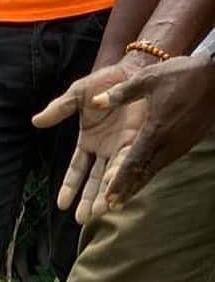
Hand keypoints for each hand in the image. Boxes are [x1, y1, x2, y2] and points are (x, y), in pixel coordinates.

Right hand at [33, 56, 149, 223]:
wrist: (131, 69)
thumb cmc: (103, 82)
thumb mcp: (76, 95)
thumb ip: (59, 109)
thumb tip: (36, 121)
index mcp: (88, 141)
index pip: (76, 170)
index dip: (69, 186)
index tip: (61, 205)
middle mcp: (105, 149)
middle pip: (94, 180)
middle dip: (88, 199)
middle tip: (82, 219)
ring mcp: (122, 146)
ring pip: (112, 176)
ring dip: (106, 194)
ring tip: (100, 212)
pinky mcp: (139, 139)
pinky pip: (129, 162)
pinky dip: (124, 176)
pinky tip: (119, 190)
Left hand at [98, 56, 214, 207]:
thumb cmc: (183, 74)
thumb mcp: (148, 79)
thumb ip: (120, 93)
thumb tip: (94, 102)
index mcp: (156, 130)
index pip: (133, 162)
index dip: (120, 181)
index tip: (108, 198)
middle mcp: (169, 143)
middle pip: (144, 173)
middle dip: (127, 190)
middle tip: (110, 208)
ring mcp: (181, 144)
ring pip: (155, 169)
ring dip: (139, 184)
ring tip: (123, 199)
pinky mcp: (188, 141)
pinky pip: (165, 162)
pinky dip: (151, 172)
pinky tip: (141, 178)